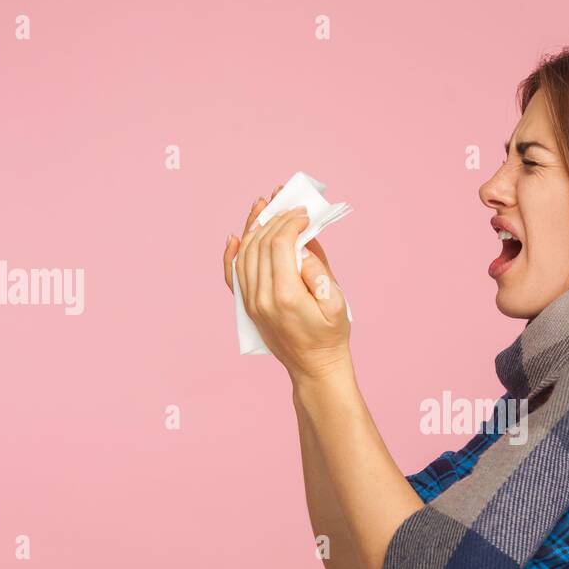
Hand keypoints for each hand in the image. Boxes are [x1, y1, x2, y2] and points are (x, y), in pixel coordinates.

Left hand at [222, 188, 350, 381]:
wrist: (314, 367)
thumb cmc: (330, 335)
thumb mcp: (336, 303)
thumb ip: (318, 271)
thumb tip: (301, 244)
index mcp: (285, 296)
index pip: (279, 245)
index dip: (291, 222)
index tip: (304, 213)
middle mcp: (261, 298)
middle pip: (260, 244)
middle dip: (274, 218)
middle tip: (286, 201)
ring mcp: (251, 303)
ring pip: (245, 254)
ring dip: (253, 227)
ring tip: (264, 206)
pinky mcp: (247, 306)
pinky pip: (233, 275)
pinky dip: (232, 254)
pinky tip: (236, 237)